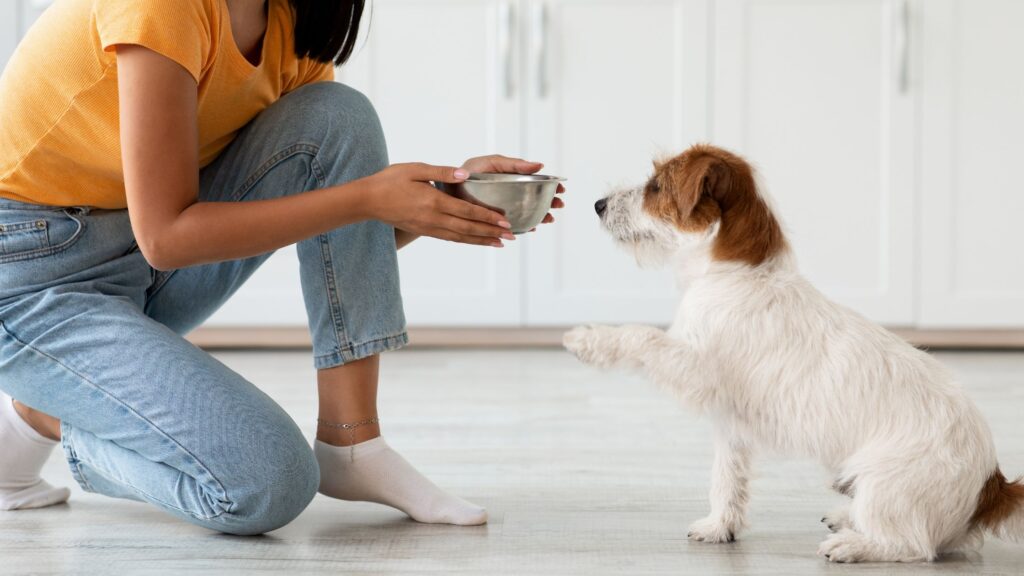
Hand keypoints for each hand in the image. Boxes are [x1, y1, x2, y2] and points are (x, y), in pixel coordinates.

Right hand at [364, 163, 514, 246]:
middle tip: (511, 235)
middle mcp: (433, 218)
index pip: (467, 211)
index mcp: (433, 201)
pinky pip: (450, 239)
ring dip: (481, 241)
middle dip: (491, 232)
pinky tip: (476, 241)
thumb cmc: (390, 180)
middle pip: (468, 229)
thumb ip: (442, 172)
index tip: (505, 220)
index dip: (487, 217)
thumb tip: (465, 174)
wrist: (368, 200)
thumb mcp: (416, 169)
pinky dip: (466, 241)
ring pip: (461, 237)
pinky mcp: (424, 231)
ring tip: (500, 243)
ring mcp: (429, 228)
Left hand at [460, 155, 565, 228]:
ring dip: (540, 216)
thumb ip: (514, 164)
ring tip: (548, 219)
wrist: (448, 187)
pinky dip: (524, 227)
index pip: (537, 183)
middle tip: (558, 206)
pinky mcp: (496, 221)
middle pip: (536, 200)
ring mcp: (505, 208)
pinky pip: (513, 226)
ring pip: (528, 214)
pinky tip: (531, 227)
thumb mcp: (492, 163)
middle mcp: (510, 194)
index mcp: (512, 178)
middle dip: (549, 203)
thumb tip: (539, 165)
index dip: (550, 186)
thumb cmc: (469, 171)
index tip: (560, 189)